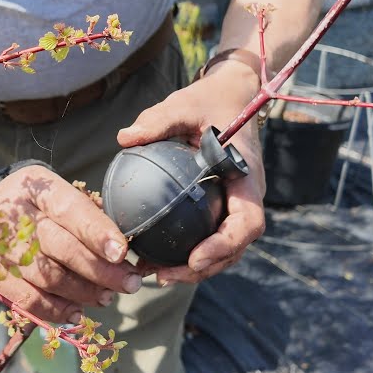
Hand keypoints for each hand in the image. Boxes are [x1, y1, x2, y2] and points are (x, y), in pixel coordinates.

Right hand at [0, 166, 142, 322]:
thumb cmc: (36, 206)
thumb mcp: (56, 196)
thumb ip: (86, 218)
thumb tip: (122, 254)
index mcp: (35, 187)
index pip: (70, 209)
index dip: (96, 232)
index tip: (120, 252)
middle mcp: (13, 215)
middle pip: (62, 247)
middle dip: (100, 270)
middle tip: (128, 283)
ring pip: (48, 277)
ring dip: (83, 292)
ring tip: (106, 297)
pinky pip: (28, 300)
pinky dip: (56, 310)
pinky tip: (77, 312)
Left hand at [117, 64, 265, 285]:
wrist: (234, 96)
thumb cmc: (211, 100)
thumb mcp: (186, 103)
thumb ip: (159, 119)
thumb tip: (124, 138)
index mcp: (247, 178)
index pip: (248, 223)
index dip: (224, 246)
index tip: (194, 259)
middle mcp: (247, 198)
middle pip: (234, 247)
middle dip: (204, 269)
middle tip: (163, 276)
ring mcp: (236, 204)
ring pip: (222, 248)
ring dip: (194, 268)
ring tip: (154, 275)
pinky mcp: (221, 206)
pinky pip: (209, 234)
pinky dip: (187, 251)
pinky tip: (152, 256)